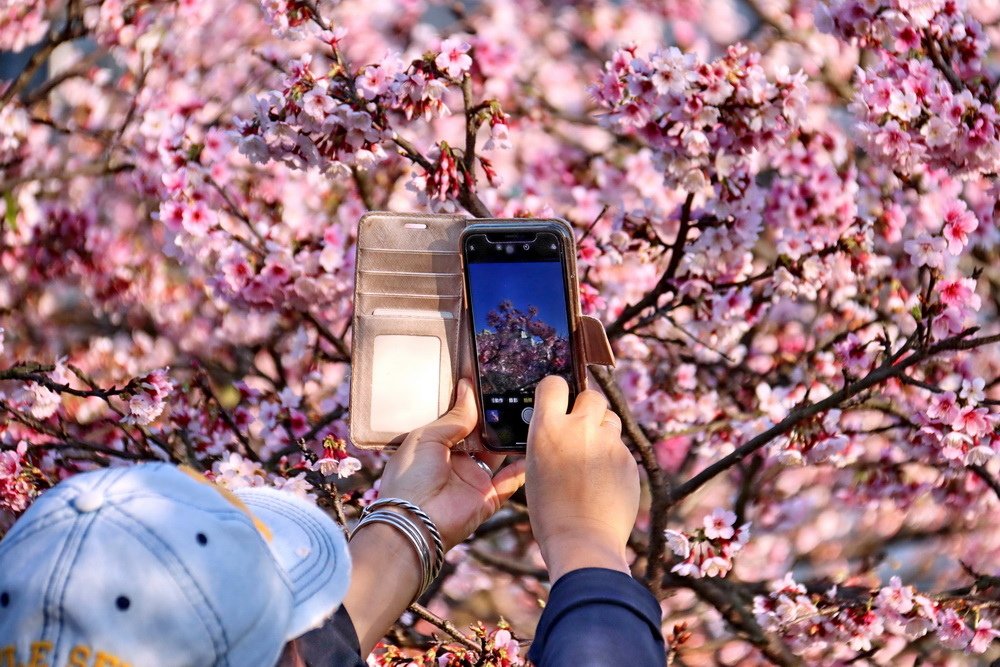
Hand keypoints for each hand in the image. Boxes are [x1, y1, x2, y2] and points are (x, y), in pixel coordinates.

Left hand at [343, 378, 524, 655]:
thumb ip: (453, 416)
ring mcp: (474, 480)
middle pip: (484, 436)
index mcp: (436, 445)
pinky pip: (510, 481)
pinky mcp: (488, 498)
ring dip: (513, 440)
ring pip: (500, 455)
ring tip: (531, 417)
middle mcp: (457, 461)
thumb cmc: (410, 477)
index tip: (494, 385)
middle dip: (498, 420)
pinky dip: (523, 467)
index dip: (476, 405)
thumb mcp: (427, 437)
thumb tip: (468, 389)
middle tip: (518, 398)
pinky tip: (536, 449)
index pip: (462, 421)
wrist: (414, 521)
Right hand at [525, 375, 639, 580]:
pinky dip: (614, 457)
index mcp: (547, 429)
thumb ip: (549, 439)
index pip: (553, 383)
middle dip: (586, 408)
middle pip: (590, 395)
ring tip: (593, 457)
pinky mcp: (628, 459)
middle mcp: (579, 427)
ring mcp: (608, 442)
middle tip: (580, 430)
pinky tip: (605, 480)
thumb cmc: (550, 512)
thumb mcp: (534, 469)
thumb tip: (559, 426)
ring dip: (602, 430)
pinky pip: (621, 446)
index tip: (557, 400)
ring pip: (610, 418)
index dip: (555, 390)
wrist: (583, 541)